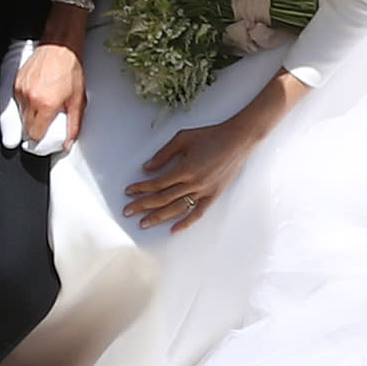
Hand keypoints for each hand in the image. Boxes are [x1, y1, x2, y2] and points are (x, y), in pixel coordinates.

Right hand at [0, 40, 68, 154]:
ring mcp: (21, 89)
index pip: (35, 134)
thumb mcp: (78, 99)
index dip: (40, 139)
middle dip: (35, 128)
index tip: (45, 137)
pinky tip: (37, 95)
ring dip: (30, 115)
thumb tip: (68, 142)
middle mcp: (31, 98)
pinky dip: (26, 102)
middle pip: (26, 127)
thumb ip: (73, 124)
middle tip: (46, 122)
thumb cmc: (70, 69)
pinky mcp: (17, 82)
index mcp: (46, 105)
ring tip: (43, 105)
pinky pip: (18, 100)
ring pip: (21, 114)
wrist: (60, 47)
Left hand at [122, 118, 254, 232]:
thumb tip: (147, 168)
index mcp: (185, 168)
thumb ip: (164, 154)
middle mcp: (194, 183)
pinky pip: (198, 213)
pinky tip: (173, 230)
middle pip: (163, 198)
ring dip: (159, 217)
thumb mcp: (183, 138)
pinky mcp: (214, 195)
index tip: (129, 192)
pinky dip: (186, 222)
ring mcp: (205, 191)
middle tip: (127, 212)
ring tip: (143, 223)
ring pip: (178, 208)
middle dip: (143, 205)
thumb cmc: (211, 135)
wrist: (239, 139)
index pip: (157, 183)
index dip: (141, 188)